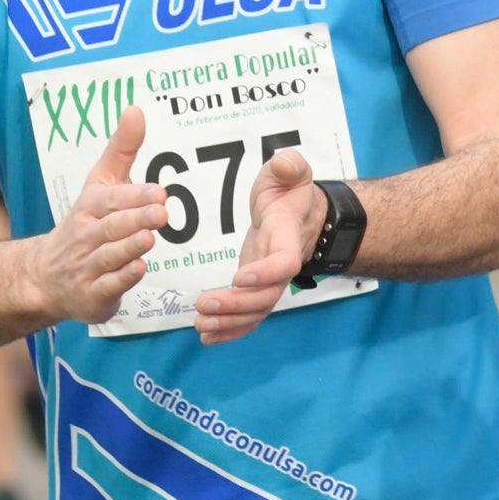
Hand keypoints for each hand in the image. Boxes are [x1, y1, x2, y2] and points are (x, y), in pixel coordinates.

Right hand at [26, 105, 163, 328]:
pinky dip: (122, 279)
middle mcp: (87, 236)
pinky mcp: (93, 294)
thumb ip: (121, 150)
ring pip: (110, 255)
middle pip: (113, 226)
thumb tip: (136, 109)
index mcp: (91, 207)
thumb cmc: (86, 223)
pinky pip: (107, 286)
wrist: (46, 276)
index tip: (159, 191)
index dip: (135, 196)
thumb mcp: (100, 184)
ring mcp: (88, 266)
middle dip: (136, 219)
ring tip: (150, 238)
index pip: (113, 199)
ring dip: (130, 247)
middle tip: (162, 212)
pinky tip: (138, 268)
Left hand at [194, 143, 326, 345]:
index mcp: (289, 239)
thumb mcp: (291, 171)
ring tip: (199, 323)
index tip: (239, 276)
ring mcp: (270, 282)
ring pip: (256, 312)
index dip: (266, 273)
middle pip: (267, 296)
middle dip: (237, 305)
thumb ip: (290, 166)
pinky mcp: (256, 290)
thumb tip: (285, 164)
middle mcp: (282, 267)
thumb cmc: (290, 192)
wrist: (299, 214)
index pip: (284, 263)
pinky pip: (248, 317)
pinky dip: (229, 330)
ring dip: (229, 322)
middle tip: (205, 304)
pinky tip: (206, 335)